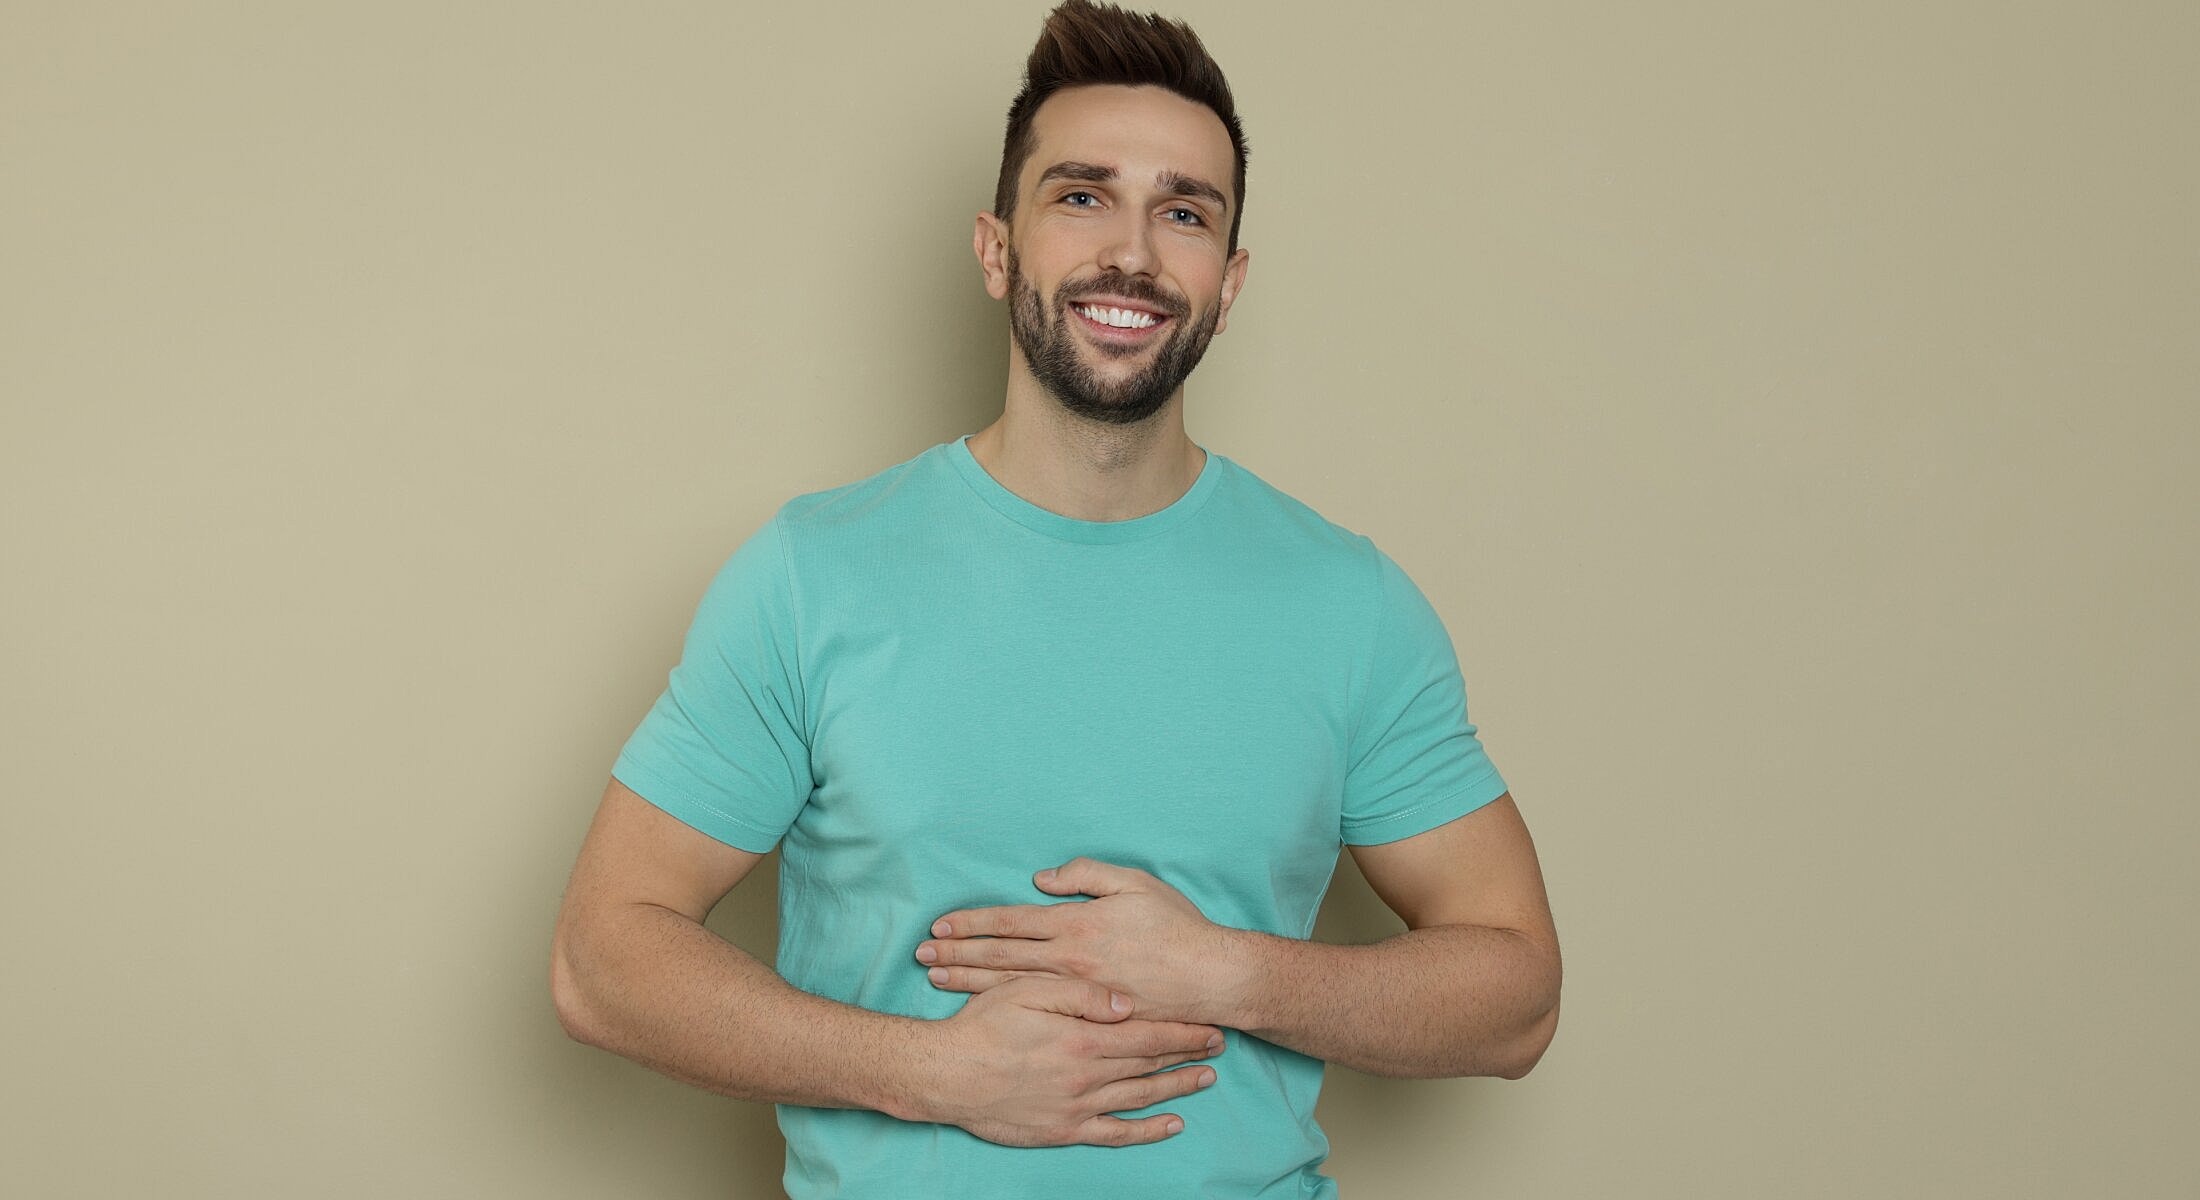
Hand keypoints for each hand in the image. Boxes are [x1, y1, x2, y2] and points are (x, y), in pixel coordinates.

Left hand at [916, 857, 1244, 1023]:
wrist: (1209, 978)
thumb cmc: (1175, 927)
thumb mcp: (1133, 883)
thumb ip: (1086, 875)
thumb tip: (1042, 879)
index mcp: (1076, 924)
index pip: (1010, 923)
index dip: (972, 925)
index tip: (940, 928)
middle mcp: (1068, 959)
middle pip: (999, 957)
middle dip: (957, 955)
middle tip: (921, 956)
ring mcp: (1075, 991)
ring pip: (1009, 986)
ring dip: (969, 982)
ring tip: (936, 980)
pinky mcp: (1086, 1015)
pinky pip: (1036, 1011)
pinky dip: (1002, 1007)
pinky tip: (981, 1009)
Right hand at [917, 976, 1222, 1146]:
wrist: (947, 1075)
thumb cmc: (984, 1026)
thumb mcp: (1029, 990)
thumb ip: (1083, 995)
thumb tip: (1128, 1004)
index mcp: (1084, 1038)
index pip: (1147, 1032)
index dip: (1183, 1029)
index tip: (1211, 1025)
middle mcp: (1089, 1076)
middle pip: (1150, 1063)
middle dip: (1187, 1053)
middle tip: (1218, 1045)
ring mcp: (1079, 1106)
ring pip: (1141, 1096)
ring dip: (1177, 1087)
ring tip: (1205, 1078)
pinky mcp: (1065, 1130)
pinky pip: (1116, 1134)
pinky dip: (1147, 1130)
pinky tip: (1172, 1124)